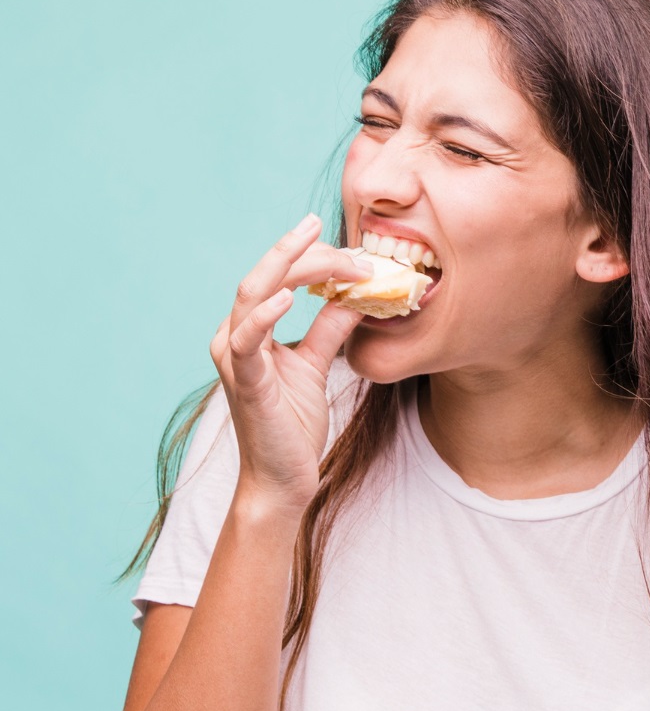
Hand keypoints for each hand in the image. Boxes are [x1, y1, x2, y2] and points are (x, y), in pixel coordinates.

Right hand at [208, 214, 371, 510]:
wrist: (284, 479)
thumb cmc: (293, 425)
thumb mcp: (316, 366)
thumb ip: (329, 329)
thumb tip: (354, 296)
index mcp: (249, 331)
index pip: (276, 278)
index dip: (312, 257)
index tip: (352, 248)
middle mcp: (233, 337)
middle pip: (263, 276)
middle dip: (301, 250)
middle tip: (333, 231)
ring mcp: (234, 358)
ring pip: (251, 294)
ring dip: (292, 269)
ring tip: (330, 254)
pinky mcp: (244, 382)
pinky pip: (246, 340)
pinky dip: (265, 314)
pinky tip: (291, 296)